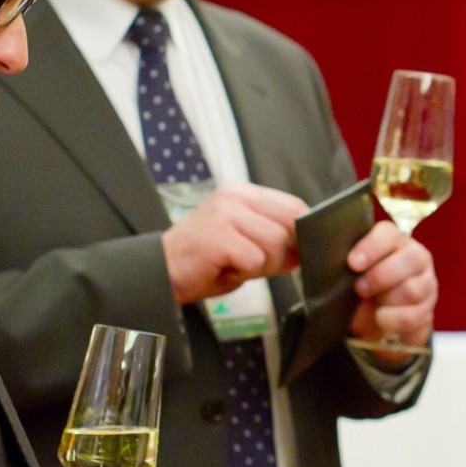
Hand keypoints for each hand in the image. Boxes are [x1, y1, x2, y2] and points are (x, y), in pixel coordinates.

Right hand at [161, 183, 307, 303]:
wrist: (161, 271)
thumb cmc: (204, 262)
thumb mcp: (246, 247)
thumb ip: (275, 244)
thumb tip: (305, 250)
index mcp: (244, 194)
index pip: (294, 206)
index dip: (302, 233)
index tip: (294, 252)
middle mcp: (236, 197)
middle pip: (290, 224)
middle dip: (281, 254)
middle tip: (253, 264)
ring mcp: (226, 213)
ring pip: (275, 243)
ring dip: (261, 264)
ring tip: (235, 264)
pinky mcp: (220, 234)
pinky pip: (255, 260)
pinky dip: (244, 272)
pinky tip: (224, 268)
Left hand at [346, 221, 436, 346]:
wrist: (377, 321)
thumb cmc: (361, 289)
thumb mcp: (348, 273)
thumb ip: (340, 261)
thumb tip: (308, 242)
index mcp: (394, 241)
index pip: (389, 233)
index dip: (372, 246)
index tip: (352, 263)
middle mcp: (415, 257)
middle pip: (408, 260)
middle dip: (380, 277)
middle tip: (359, 289)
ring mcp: (426, 283)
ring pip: (412, 290)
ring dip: (387, 300)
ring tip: (373, 305)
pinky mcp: (428, 309)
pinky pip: (413, 316)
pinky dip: (392, 320)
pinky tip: (381, 319)